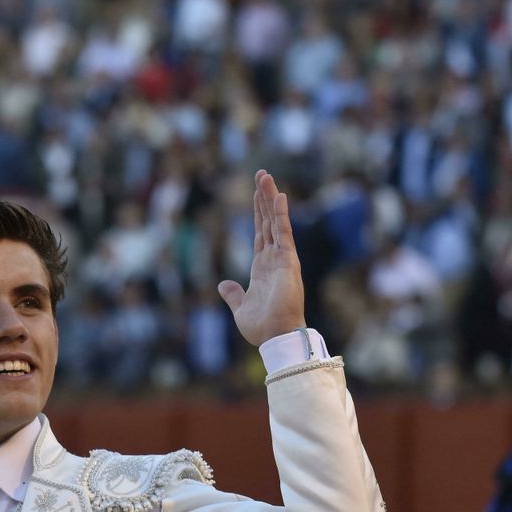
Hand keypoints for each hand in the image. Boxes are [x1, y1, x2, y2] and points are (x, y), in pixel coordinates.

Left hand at [218, 169, 307, 345]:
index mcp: (262, 267)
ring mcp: (282, 258)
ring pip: (275, 221)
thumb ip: (233, 294)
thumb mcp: (240, 308)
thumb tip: (223, 285)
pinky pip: (284, 233)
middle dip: (264, 198)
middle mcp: (274, 259)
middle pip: (267, 221)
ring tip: (266, 176)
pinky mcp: (288, 261)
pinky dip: (281, 214)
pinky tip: (280, 196)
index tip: (256, 193)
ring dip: (271, 198)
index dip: (258, 213)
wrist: (274, 338)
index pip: (260, 233)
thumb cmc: (261, 327)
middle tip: (262, 174)